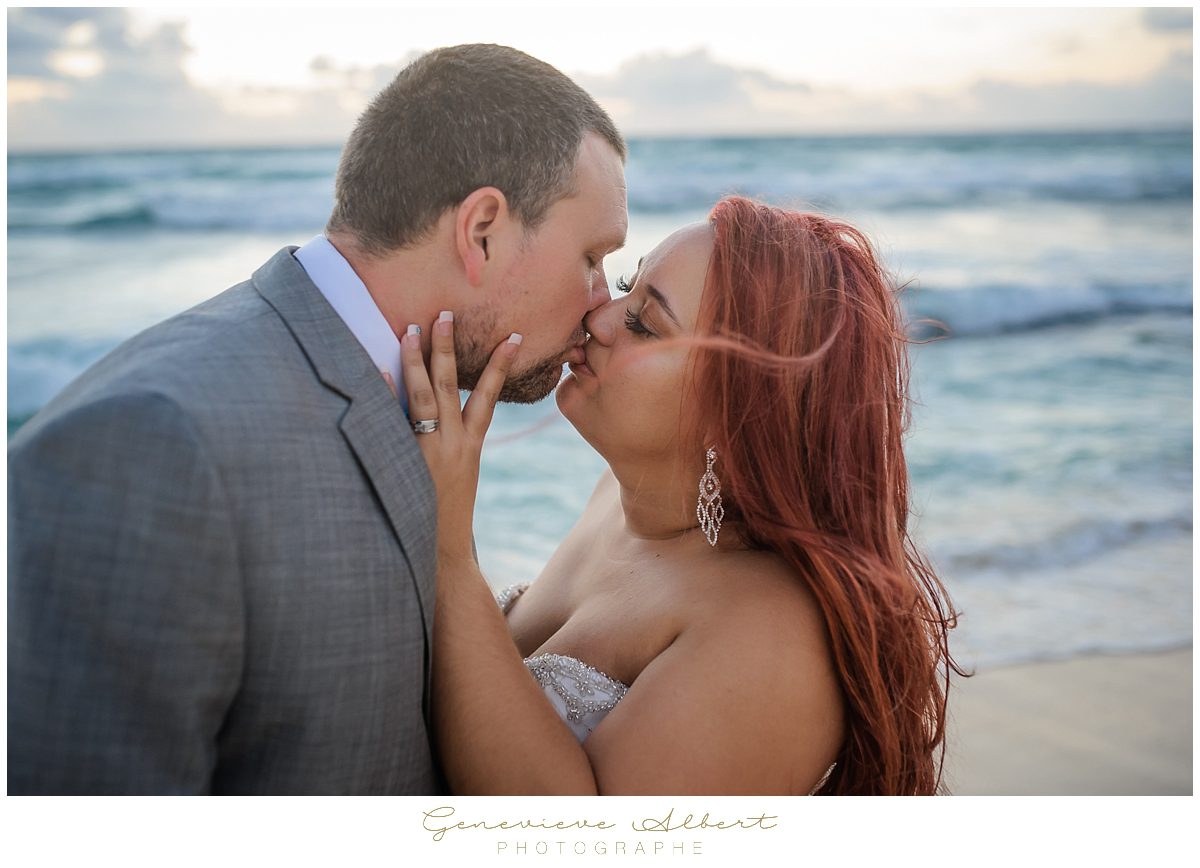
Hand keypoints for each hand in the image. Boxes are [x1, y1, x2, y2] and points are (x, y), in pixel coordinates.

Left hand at [396, 311, 521, 562]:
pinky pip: (393, 421)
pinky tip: (377, 369)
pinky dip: (385, 393)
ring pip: (422, 396)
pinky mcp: (405, 462)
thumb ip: (454, 447)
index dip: (499, 366)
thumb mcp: (460, 478)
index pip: (487, 396)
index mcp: (469, 446)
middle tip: (444, 313)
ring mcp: (427, 451)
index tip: (512, 337)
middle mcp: (451, 443)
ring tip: (412, 328)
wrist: (441, 554)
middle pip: (450, 385)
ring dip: (416, 359)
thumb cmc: (446, 518)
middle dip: (447, 347)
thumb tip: (444, 421)